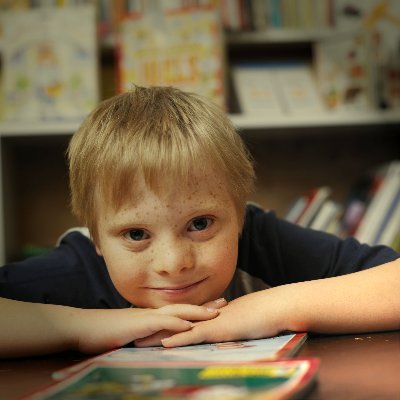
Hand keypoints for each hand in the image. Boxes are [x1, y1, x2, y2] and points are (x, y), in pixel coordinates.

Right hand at [73, 300, 226, 353]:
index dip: (197, 309)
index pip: (179, 310)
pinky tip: (188, 326)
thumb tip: (157, 338)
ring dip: (196, 312)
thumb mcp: (130, 332)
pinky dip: (176, 324)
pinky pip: (160, 323)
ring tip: (214, 313)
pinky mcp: (138, 325)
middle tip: (225, 303)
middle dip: (205, 306)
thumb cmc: (104, 332)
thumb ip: (145, 333)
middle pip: (183, 307)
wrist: (83, 328)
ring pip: (176, 312)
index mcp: (152, 315)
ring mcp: (145, 317)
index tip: (214, 307)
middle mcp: (152, 313)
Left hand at [136, 289, 288, 347]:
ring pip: (179, 329)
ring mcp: (211, 322)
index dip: (163, 326)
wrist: (273, 307)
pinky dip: (179, 339)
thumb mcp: (239, 323)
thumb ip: (228, 327)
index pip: (181, 321)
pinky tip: (164, 344)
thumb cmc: (260, 316)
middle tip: (132, 335)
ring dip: (158, 336)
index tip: (146, 330)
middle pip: (174, 323)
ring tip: (137, 342)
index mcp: (208, 316)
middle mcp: (206, 318)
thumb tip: (221, 332)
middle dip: (153, 330)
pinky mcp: (218, 329)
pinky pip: (196, 335)